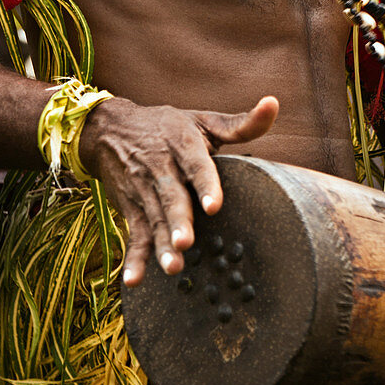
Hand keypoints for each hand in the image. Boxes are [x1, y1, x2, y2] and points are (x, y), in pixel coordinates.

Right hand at [78, 94, 278, 287]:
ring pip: (154, 218)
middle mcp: (161, 167)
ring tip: (173, 266)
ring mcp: (144, 189)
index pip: (195, 164)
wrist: (110, 129)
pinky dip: (133, 258)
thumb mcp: (203, 119)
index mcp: (183, 143)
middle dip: (178, 221)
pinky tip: (135, 280)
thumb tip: (274, 103)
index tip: (213, 206)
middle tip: (186, 243)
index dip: (205, 184)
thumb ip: (241, 123)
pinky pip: (134, 234)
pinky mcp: (131, 207)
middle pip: (171, 196)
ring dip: (161, 245)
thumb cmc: (169, 127)